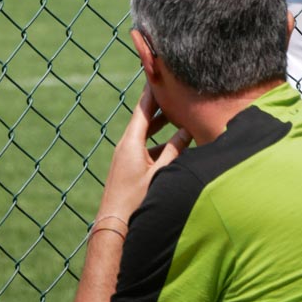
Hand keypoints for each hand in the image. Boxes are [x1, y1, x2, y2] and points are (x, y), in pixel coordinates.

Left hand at [97, 85, 190, 223]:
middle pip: (145, 117)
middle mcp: (126, 144)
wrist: (114, 228)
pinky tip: (174, 147)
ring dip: (161, 125)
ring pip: (146, 133)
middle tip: (174, 89)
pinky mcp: (128, 167)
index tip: (159, 73)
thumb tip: (188, 130)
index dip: (152, 90)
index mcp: (131, 141)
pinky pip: (145, 147)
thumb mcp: (161, 174)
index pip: (143, 108)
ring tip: (178, 114)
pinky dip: (159, 142)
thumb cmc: (137, 201)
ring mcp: (126, 156)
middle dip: (160, 105)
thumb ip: (175, 151)